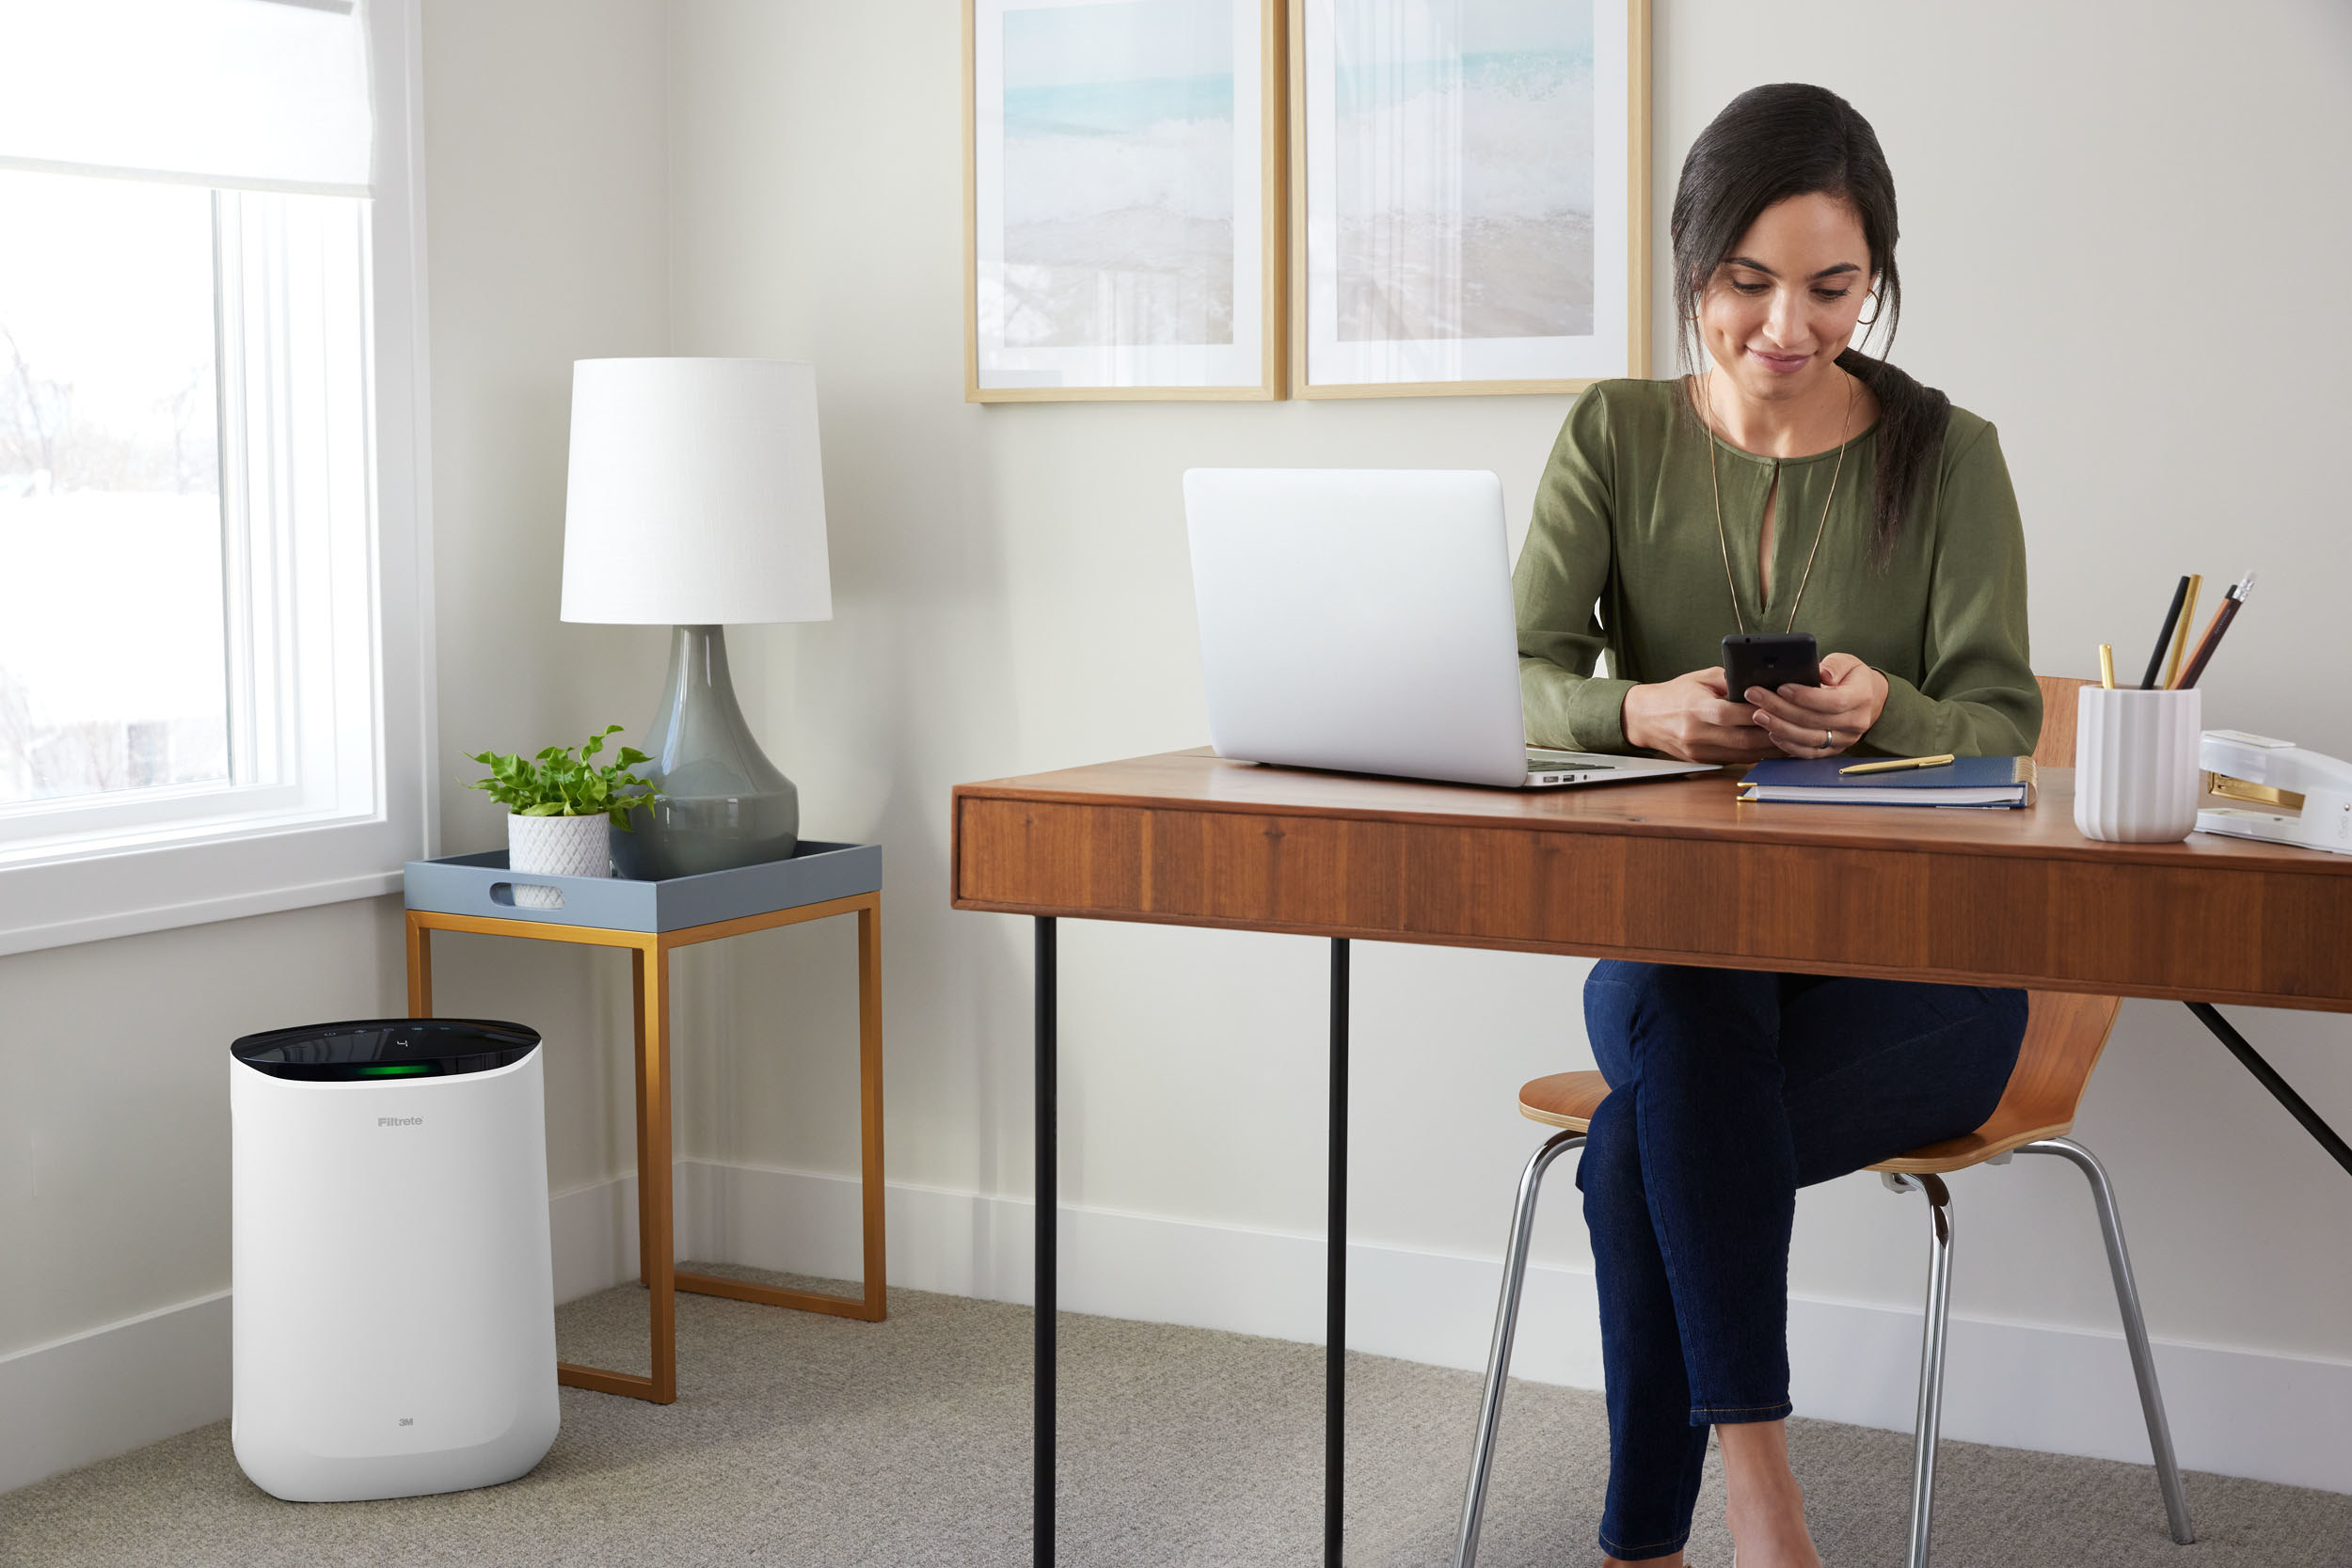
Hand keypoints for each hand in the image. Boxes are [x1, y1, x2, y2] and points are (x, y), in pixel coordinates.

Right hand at [1621, 668, 1778, 763]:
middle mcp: (1696, 733)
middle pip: (1741, 739)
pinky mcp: (1703, 760)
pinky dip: (1755, 754)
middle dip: (1771, 735)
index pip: (1730, 713)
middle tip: (1795, 728)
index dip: (1757, 713)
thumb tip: (1760, 682)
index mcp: (1695, 708)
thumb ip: (1730, 680)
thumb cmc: (1674, 694)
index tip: (1780, 708)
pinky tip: (1771, 748)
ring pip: (1742, 754)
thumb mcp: (1700, 679)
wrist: (1645, 718)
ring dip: (1768, 749)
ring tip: (1790, 740)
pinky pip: (1735, 760)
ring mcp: (1699, 750)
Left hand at [1744, 653, 1888, 757]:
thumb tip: (1822, 675)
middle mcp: (1855, 723)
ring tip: (1758, 715)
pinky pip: (1808, 753)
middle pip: (1814, 721)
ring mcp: (1844, 740)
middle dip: (1781, 708)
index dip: (1805, 697)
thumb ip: (1835, 665)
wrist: (1868, 699)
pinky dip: (1788, 745)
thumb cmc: (1852, 678)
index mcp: (1861, 698)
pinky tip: (1771, 733)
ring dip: (1780, 728)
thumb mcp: (1848, 662)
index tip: (1781, 688)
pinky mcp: (1833, 750)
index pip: (1833, 702)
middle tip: (1756, 696)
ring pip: (1809, 739)